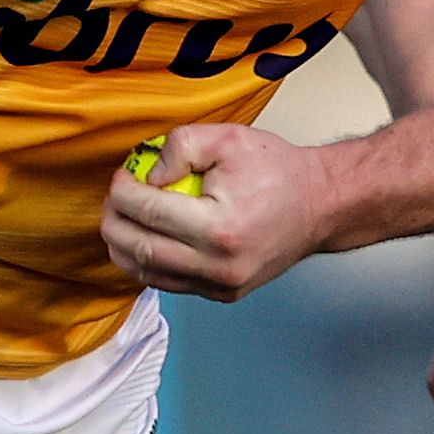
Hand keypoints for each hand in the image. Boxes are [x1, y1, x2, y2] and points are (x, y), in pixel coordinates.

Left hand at [101, 124, 343, 301]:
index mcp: (219, 227)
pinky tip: (145, 239)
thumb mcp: (229, 139)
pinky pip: (170, 283)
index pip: (148, 212)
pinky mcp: (223, 294)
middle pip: (140, 249)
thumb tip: (146, 175)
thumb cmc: (278, 171)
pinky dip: (148, 263)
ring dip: (124, 248)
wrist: (319, 206)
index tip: (122, 177)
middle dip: (114, 222)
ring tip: (122, 220)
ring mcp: (222, 285)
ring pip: (149, 274)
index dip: (123, 192)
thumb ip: (180, 147)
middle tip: (113, 200)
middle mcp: (219, 265)